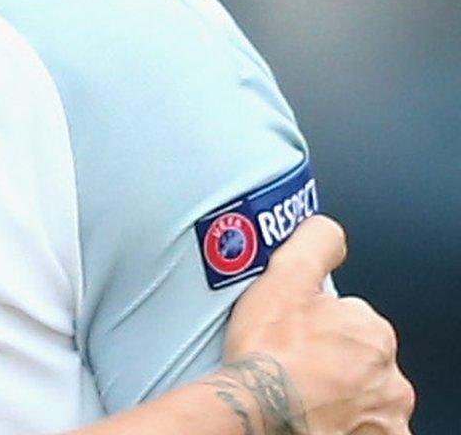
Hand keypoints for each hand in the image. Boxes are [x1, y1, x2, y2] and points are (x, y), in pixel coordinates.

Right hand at [216, 215, 412, 434]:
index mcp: (373, 331)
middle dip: (333, 361)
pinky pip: (364, 428)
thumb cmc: (269, 354)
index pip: (350, 320)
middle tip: (293, 365)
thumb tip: (329, 230)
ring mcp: (384, 415)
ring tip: (300, 394)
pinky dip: (345, 424)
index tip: (294, 335)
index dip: (317, 324)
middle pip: (359, 360)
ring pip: (364, 397)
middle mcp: (389, 376)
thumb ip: (315, 244)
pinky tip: (316, 418)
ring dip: (340, 394)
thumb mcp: (285, 277)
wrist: (257, 411)